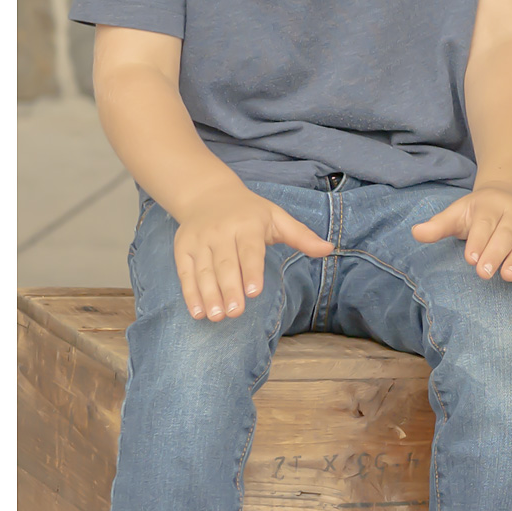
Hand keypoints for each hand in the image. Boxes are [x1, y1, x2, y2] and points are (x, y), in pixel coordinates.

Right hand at [172, 181, 333, 321]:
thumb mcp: (277, 217)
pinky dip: (190, 293)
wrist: (207, 194)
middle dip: (229, 289)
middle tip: (235, 313)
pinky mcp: (183, 248)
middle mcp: (221, 232)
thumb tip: (329, 249)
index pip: (249, 250)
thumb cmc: (249, 211)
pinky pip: (185, 272)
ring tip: (216, 316)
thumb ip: (301, 236)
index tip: (254, 292)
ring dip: (209, 295)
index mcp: (247, 224)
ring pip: (204, 271)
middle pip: (225, 264)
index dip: (251, 271)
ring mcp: (200, 240)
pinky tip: (198, 311)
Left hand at [411, 185, 511, 284]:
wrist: (510, 197)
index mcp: (491, 205)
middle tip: (483, 273)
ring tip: (507, 276)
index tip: (469, 259)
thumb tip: (415, 233)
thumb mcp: (457, 213)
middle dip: (496, 253)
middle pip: (507, 233)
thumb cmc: (478, 212)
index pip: (485, 223)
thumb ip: (438, 225)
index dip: (478, 240)